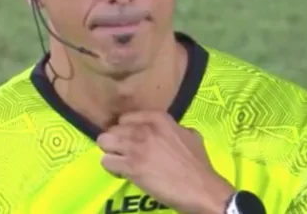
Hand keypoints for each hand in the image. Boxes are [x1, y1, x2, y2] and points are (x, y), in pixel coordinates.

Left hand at [96, 111, 234, 213]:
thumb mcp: (190, 135)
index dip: (125, 130)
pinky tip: (122, 173)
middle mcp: (144, 129)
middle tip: (123, 153)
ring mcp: (136, 147)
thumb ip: (175, 128)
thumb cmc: (199, 163)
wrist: (201, 188)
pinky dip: (111, 168)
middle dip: (115, 141)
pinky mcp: (131, 167)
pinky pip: (106, 162)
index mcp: (159, 118)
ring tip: (119, 161)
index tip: (130, 140)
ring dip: (110, 152)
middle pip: (113, 129)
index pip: (125, 117)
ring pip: (104, 142)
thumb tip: (169, 131)